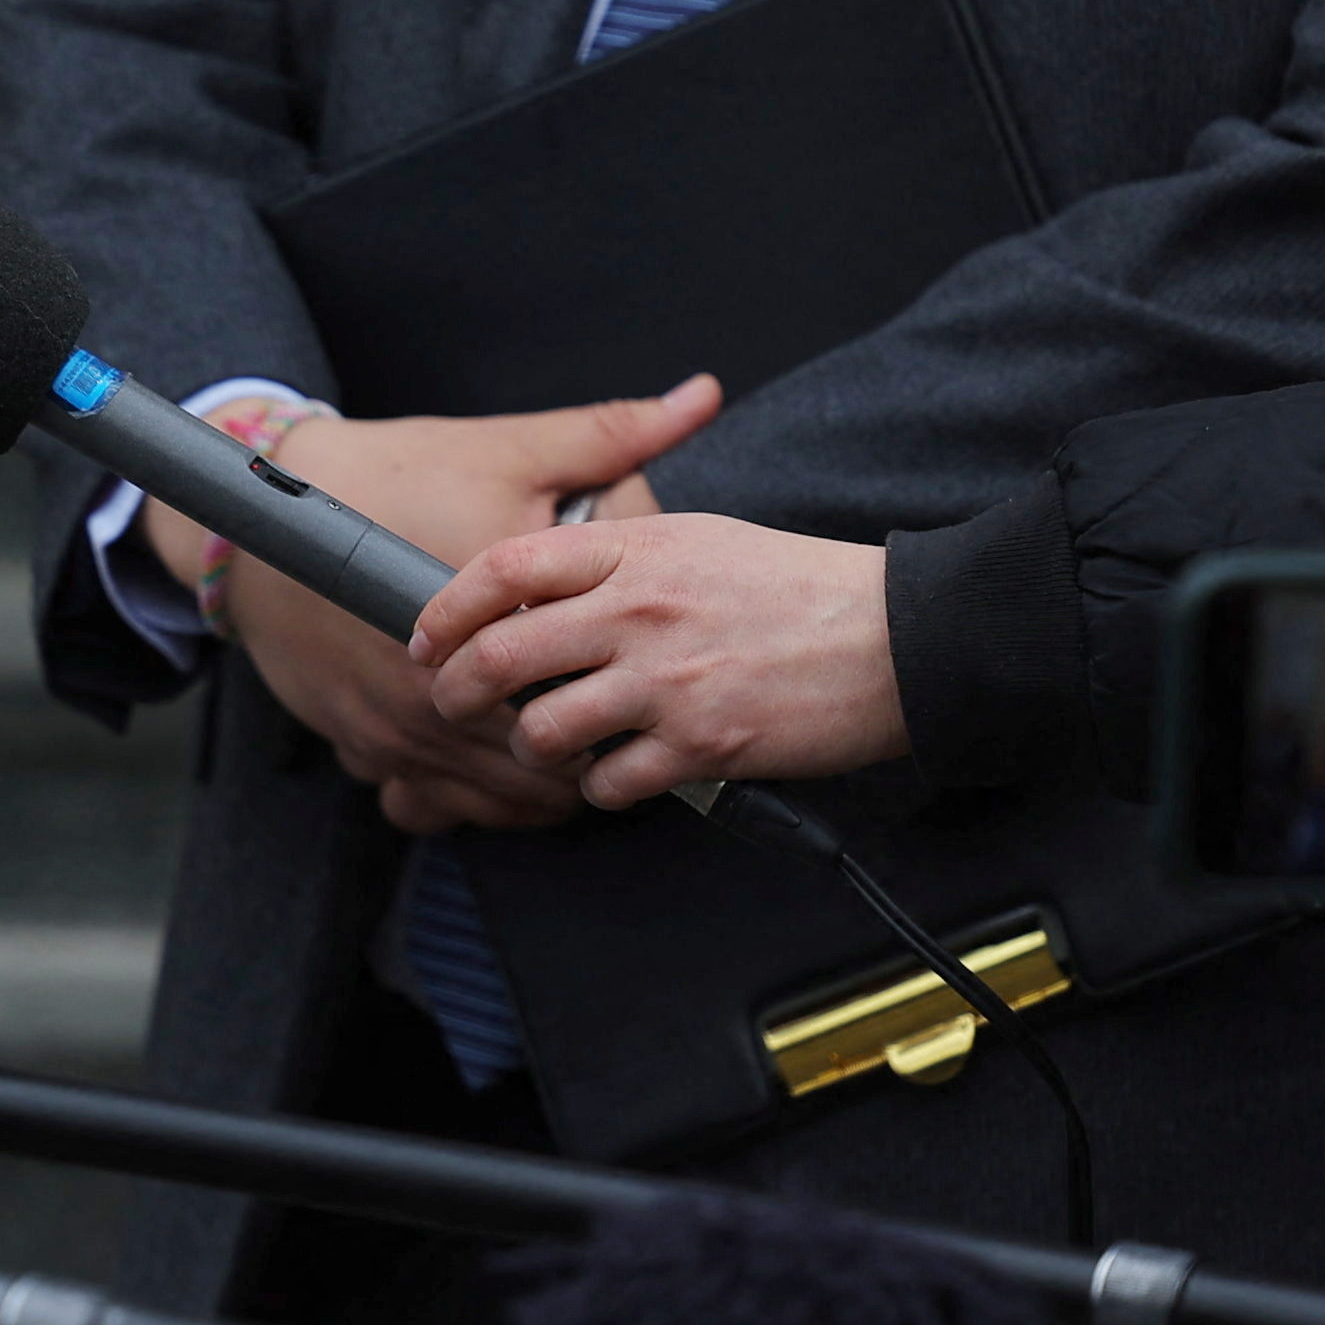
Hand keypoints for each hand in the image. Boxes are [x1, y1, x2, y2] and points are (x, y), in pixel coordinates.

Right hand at [167, 380, 723, 833]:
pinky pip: (429, 804)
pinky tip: (489, 768)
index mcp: (492, 616)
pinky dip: (466, 799)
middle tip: (613, 723)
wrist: (257, 505)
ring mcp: (393, 726)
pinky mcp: (357, 743)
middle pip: (547, 760)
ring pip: (495, 800)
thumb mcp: (501, 449)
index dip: (628, 692)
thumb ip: (608, 436)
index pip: (589, 691)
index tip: (644, 677)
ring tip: (568, 755)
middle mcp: (439, 687)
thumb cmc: (389, 474)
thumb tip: (700, 398)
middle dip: (589, 749)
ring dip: (538, 789)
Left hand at [411, 513, 906, 804]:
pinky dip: (597, 788)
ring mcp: (665, 683)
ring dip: (531, 748)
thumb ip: (612, 557)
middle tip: (452, 706)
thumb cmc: (795, 582)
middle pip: (500, 656)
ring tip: (545, 746)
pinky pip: (610, 782)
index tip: (425, 638)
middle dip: (457, 691)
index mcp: (629, 552)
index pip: (500, 570)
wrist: (899, 634)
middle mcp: (634, 613)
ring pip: (544, 729)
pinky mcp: (702, 745)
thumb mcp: (693, 537)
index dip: (445, 609)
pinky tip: (612, 775)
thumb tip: (539, 583)